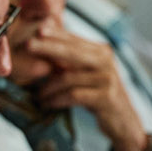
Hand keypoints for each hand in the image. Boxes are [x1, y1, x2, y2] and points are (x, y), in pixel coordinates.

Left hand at [23, 27, 149, 150]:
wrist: (123, 121)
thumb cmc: (100, 95)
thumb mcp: (88, 73)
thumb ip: (70, 59)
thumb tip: (43, 41)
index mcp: (101, 51)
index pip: (74, 39)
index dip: (55, 33)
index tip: (37, 29)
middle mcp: (106, 61)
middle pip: (72, 52)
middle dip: (48, 47)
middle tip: (28, 45)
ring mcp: (107, 79)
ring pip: (69, 77)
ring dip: (48, 87)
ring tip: (37, 95)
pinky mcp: (106, 97)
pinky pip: (74, 95)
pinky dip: (57, 99)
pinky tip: (46, 103)